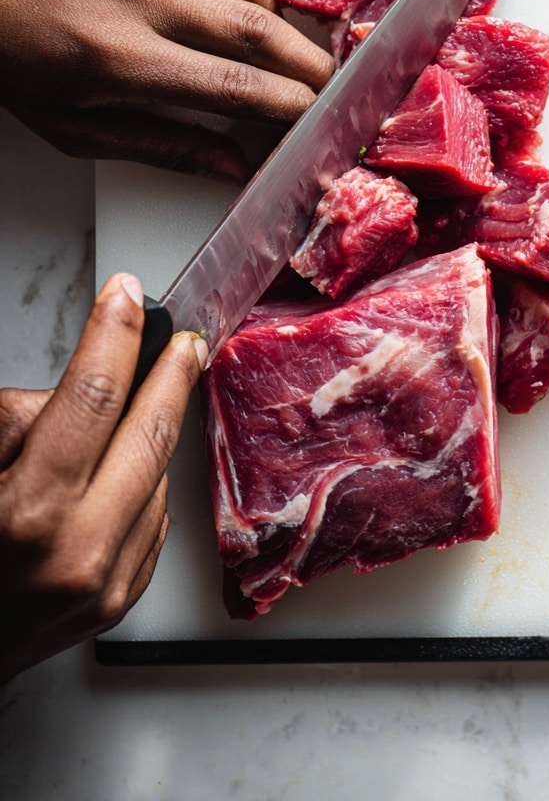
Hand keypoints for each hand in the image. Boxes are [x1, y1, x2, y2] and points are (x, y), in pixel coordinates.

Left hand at [0, 0, 333, 181]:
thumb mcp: (75, 130)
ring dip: (290, 26)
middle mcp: (142, 3)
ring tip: (301, 59)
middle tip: (335, 92)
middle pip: (258, 33)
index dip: (288, 105)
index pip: (233, 85)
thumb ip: (163, 147)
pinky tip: (259, 16)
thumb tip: (233, 166)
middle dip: (309, 67)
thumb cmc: (13, 66)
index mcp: (120, 61)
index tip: (316, 123)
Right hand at [0, 273, 205, 682]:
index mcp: (29, 513)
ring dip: (148, 439)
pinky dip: (141, 489)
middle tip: (182, 342)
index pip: (92, 397)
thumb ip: (18, 420)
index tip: (123, 296)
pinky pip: (153, 520)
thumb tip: (87, 384)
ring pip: (157, 478)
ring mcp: (106, 583)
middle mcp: (78, 552)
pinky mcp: (120, 601)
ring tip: (122, 420)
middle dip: (171, 376)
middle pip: (150, 435)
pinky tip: (114, 479)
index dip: (113, 335)